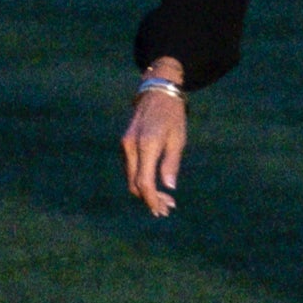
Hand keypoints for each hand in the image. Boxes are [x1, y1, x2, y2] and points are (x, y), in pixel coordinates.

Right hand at [122, 68, 186, 217]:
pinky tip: (154, 186)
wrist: (156, 93)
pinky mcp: (124, 144)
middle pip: (135, 184)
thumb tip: (169, 187)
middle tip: (167, 209)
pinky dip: (141, 180)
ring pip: (131, 178)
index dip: (152, 199)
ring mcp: (125, 146)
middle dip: (149, 199)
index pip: (144, 182)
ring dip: (145, 192)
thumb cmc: (173, 115)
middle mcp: (131, 147)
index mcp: (146, 145)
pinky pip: (131, 169)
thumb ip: (171, 164)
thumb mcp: (178, 139)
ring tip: (165, 201)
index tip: (163, 209)